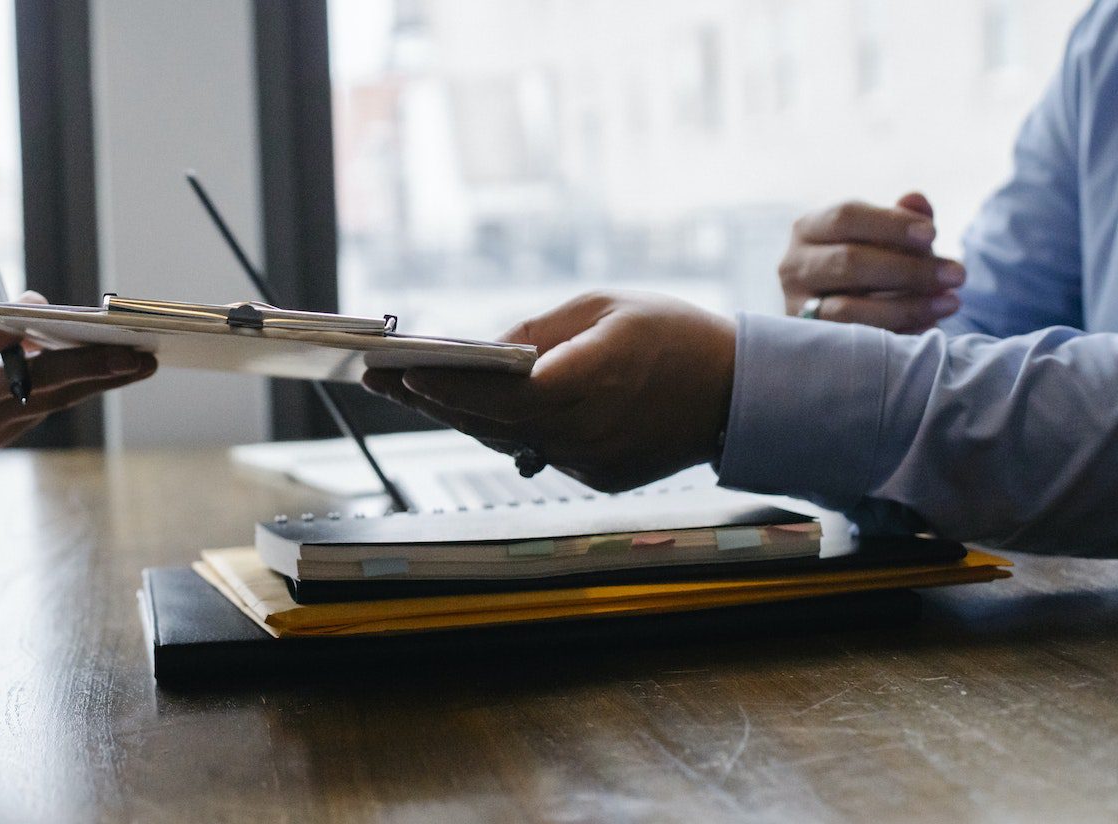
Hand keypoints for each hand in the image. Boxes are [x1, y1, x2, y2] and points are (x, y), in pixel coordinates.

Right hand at [0, 291, 157, 455]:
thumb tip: (45, 315)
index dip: (28, 320)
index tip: (59, 309)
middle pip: (41, 379)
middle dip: (96, 366)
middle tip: (140, 355)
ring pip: (51, 400)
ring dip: (97, 382)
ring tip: (137, 365)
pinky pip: (39, 411)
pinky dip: (66, 391)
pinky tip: (96, 375)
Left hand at [362, 291, 734, 492]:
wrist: (738, 392)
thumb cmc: (674, 335)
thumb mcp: (604, 306)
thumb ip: (539, 329)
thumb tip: (484, 348)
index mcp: (591, 380)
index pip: (501, 392)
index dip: (447, 385)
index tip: (401, 370)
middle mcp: (586, 431)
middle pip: (489, 422)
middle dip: (430, 399)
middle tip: (379, 379)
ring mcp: (591, 462)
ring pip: (505, 440)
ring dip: (456, 417)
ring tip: (406, 391)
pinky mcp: (598, 477)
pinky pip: (535, 451)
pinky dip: (502, 430)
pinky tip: (463, 410)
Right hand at [779, 192, 964, 332]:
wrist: (847, 309)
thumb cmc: (872, 263)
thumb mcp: (889, 237)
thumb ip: (903, 217)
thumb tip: (916, 200)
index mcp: (810, 229)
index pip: (846, 217)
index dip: (891, 224)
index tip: (934, 234)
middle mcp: (793, 266)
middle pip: (849, 262)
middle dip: (909, 269)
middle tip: (957, 274)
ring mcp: (797, 306)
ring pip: (848, 308)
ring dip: (906, 306)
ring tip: (951, 302)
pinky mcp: (811, 341)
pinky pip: (853, 340)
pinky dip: (894, 333)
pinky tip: (929, 327)